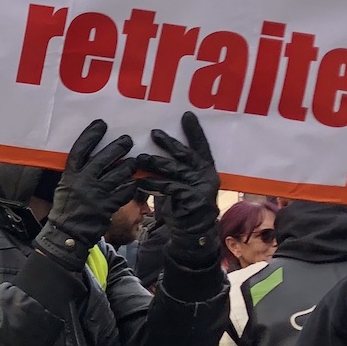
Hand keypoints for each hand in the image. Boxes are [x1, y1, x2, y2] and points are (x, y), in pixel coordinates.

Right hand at [32, 120, 141, 272]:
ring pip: (118, 174)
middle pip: (103, 158)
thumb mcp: (65, 186)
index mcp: (70, 175)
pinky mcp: (107, 207)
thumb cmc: (66, 209)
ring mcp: (96, 194)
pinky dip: (131, 187)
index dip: (91, 135)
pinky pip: (124, 193)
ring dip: (129, 165)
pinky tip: (136, 183)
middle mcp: (83, 182)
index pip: (80, 149)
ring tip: (135, 160)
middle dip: (118, 147)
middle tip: (127, 140)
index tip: (101, 124)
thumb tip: (92, 157)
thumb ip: (78, 173)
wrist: (67, 234)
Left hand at [135, 111, 221, 254]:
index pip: (202, 145)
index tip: (187, 114)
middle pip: (186, 154)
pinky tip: (139, 183)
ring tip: (140, 159)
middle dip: (170, 143)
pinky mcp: (192, 199)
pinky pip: (168, 188)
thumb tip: (150, 151)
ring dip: (155, 163)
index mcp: (206, 168)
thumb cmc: (183, 203)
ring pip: (174, 170)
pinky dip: (152, 185)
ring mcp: (201, 187)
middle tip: (154, 133)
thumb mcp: (182, 183)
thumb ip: (175, 168)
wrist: (192, 231)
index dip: (195, 131)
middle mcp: (207, 175)